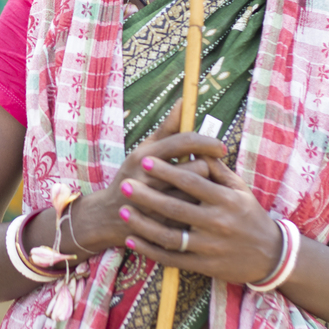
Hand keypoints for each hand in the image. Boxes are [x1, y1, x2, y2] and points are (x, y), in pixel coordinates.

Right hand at [62, 101, 222, 256]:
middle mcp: (148, 179)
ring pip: (198, 194)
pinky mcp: (163, 226)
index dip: (206, 142)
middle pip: (197, 169)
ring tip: (197, 190)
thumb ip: (167, 129)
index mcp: (144, 157)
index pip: (183, 142)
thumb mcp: (144, 151)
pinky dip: (197, 209)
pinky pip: (194, 214)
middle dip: (205, 169)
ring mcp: (155, 205)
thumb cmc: (133, 177)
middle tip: (204, 173)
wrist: (109, 217)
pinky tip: (195, 207)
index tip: (220, 147)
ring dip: (203, 191)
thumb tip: (184, 102)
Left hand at [119, 155, 282, 284]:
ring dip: (143, 225)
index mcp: (226, 200)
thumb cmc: (249, 215)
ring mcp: (210, 247)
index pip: (192, 182)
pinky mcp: (204, 266)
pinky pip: (172, 258)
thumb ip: (216, 169)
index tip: (145, 160)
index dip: (167, 171)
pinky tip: (132, 239)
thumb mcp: (239, 189)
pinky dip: (150, 250)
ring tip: (123, 212)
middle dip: (147, 196)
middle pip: (175, 209)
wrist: (271, 256)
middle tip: (124, 185)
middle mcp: (218, 223)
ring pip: (170, 237)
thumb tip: (193, 147)